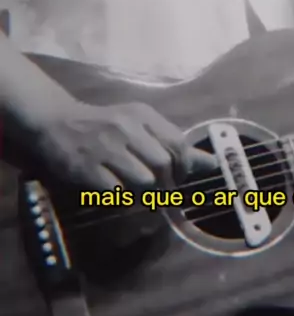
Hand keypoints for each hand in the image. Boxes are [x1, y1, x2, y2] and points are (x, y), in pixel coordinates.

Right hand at [32, 99, 215, 190]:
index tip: (179, 178)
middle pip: (163, 164)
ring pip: (143, 181)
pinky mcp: (87, 169)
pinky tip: (119, 194)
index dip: (185, 168)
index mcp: (142, 116)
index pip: (178, 144)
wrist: (58, 122)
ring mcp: (106, 148)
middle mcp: (126, 129)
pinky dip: (123, 199)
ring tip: (141, 196)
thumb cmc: (106, 124)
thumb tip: (211, 163)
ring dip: (147, 195)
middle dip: (168, 185)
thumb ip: (172, 141)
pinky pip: (117, 192)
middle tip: (162, 193)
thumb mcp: (139, 124)